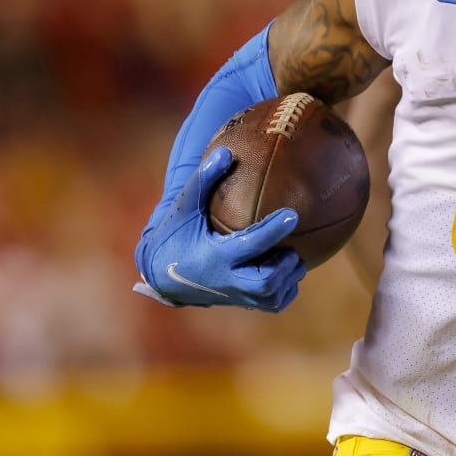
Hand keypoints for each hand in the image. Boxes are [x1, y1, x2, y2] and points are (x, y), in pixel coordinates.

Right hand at [135, 147, 306, 311]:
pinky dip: (285, 289)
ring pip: (272, 296)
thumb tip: (225, 152)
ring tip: (292, 258)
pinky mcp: (241, 303)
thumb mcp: (185, 207)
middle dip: (285, 266)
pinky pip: (272, 303)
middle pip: (265, 282)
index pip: (249, 245)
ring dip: (288, 277)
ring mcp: (234, 296)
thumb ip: (204, 180)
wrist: (162, 275)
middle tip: (293, 250)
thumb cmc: (176, 234)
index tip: (292, 214)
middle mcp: (226, 280)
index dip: (272, 231)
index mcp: (214, 255)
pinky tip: (287, 270)